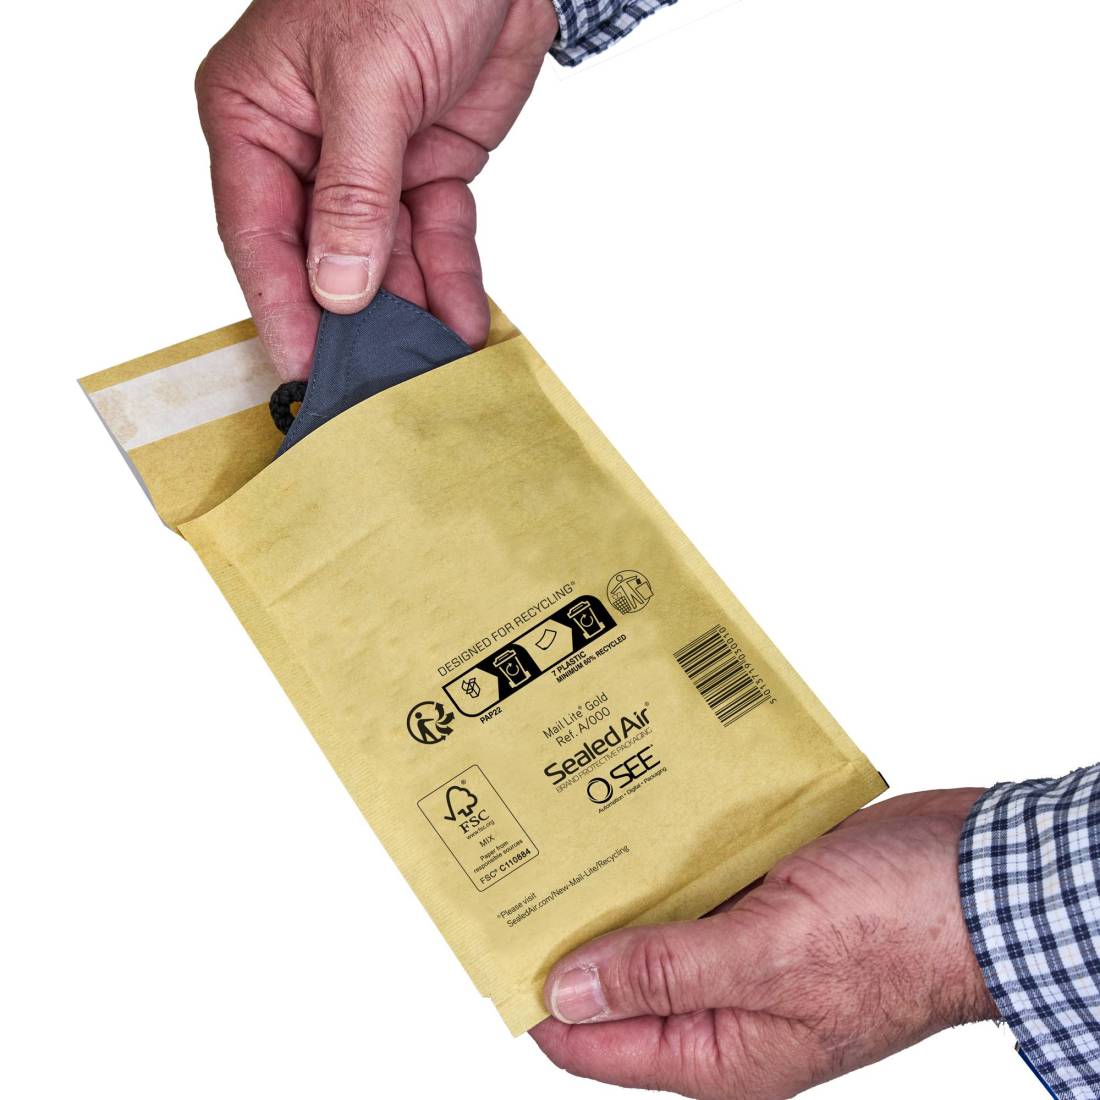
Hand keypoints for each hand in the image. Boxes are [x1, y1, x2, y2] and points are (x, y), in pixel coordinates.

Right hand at [196, 0, 558, 377]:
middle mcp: (306, 149)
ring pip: (385, 260)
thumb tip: (336, 285)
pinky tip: (461, 322)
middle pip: (321, 257)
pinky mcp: (425, 169)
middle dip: (351, 322)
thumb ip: (352, 191)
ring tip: (427, 369)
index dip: (282, 307)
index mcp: (256, 117)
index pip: (257, 232)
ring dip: (410, 312)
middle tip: (373, 385)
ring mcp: (369, 165)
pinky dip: (452, 280)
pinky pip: (436, 239)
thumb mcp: (370, 82)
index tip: (303, 369)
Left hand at [531, 788, 998, 1098]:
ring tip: (565, 827)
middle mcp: (723, 1002)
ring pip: (653, 919)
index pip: (597, 1042)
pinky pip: (692, 879)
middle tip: (525, 865)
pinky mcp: (760, 895)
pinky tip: (633, 810)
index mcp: (721, 1050)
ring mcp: (742, 945)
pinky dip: (664, 852)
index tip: (497, 936)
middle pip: (618, 976)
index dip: (543, 994)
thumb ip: (666, 975)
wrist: (982, 876)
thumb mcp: (771, 958)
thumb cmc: (898, 931)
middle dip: (575, 929)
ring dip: (619, 881)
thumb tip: (567, 994)